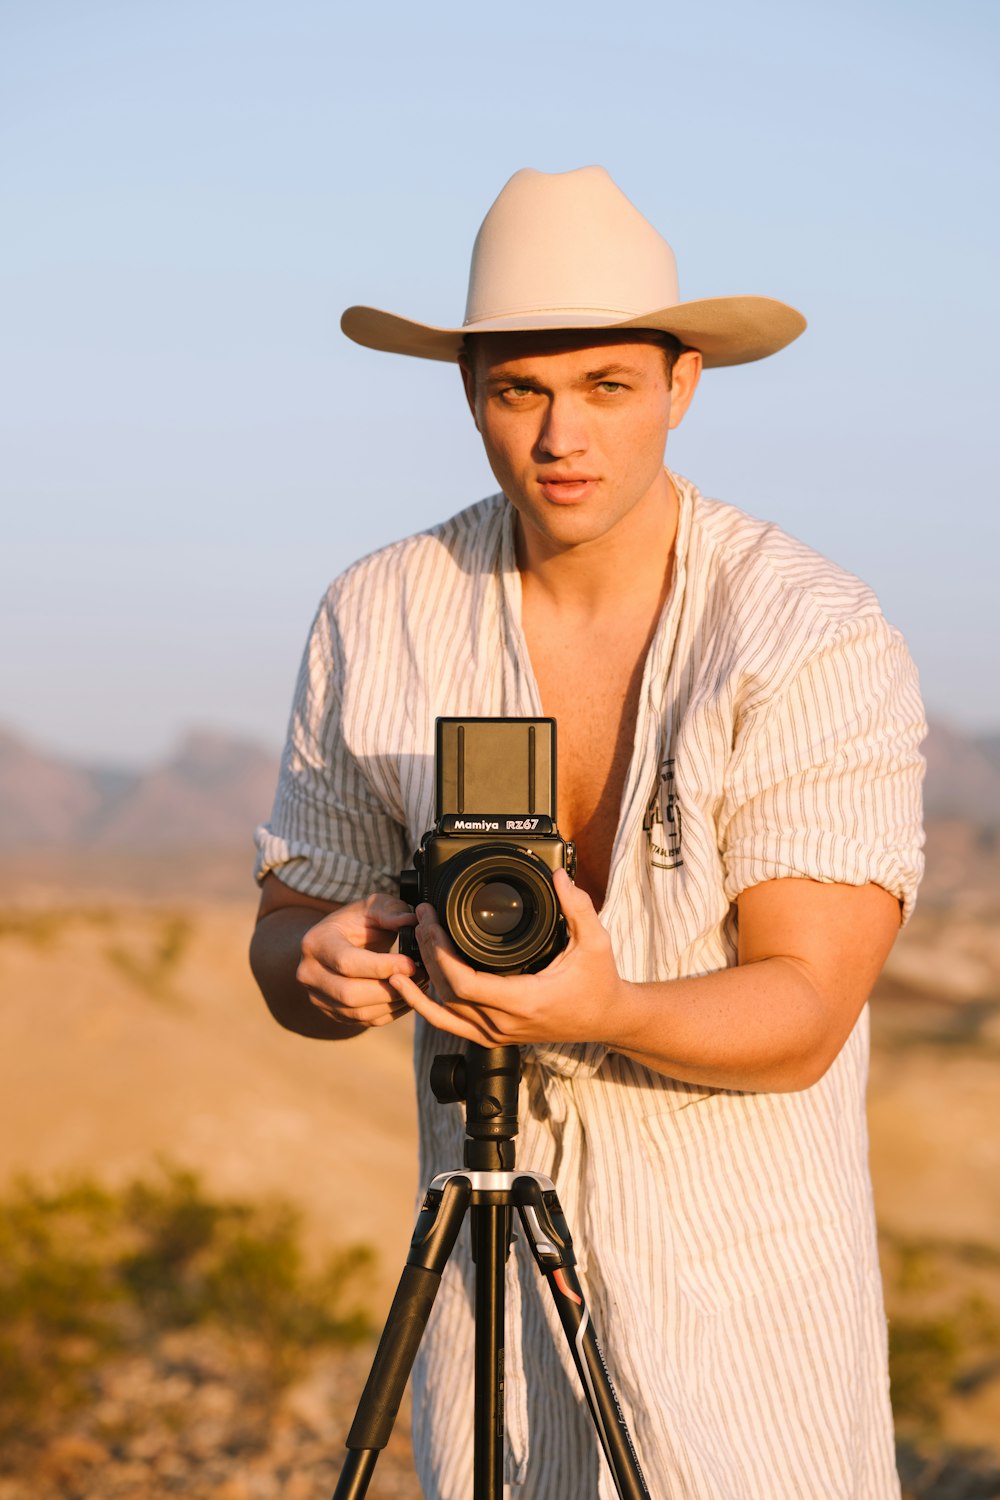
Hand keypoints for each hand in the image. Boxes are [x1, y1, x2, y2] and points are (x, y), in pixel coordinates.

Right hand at [296, 894, 418, 1029]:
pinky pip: (366, 1021)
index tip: (411, 964)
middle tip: (420, 977)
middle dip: (390, 989)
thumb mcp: (372, 907)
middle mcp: (310, 974)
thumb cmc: (358, 922)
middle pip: (350, 994)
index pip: (347, 962)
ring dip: (395, 1002)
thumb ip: (391, 911)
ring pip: (359, 1013)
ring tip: (419, 985)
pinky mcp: (334, 1014)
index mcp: (316, 943)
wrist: (338, 942)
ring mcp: (319, 998)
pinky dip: (392, 1012)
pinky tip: (409, 996)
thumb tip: (411, 921)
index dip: (382, 966)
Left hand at [388, 869, 626, 1046]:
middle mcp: (506, 1023)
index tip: (433, 920)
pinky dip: (427, 1007)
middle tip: (422, 918)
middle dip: (428, 953)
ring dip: (421, 981)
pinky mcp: (495, 1036)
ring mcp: (498, 1034)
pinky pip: (451, 1026)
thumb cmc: (599, 981)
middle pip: (446, 993)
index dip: (440, 952)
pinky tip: (410, 987)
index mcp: (524, 1000)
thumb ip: (577, 907)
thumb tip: (558, 876)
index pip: (464, 984)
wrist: (606, 1018)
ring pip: (444, 1012)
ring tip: (407, 947)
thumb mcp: (595, 940)